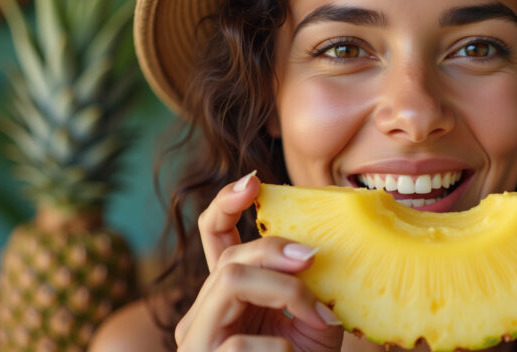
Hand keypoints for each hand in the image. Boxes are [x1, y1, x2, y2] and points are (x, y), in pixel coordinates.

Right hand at [174, 172, 343, 350]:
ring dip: (284, 290)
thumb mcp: (311, 317)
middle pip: (230, 256)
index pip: (214, 236)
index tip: (253, 180)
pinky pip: (241, 339)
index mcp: (226, 295)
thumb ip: (306, 282)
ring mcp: (197, 339)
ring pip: (230, 280)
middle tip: (315, 263)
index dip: (227, 202)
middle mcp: (201, 312)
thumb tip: (319, 243)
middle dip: (277, 251)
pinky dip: (279, 345)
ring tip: (316, 318)